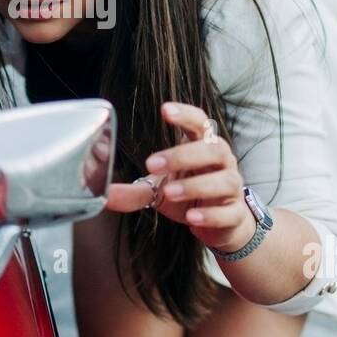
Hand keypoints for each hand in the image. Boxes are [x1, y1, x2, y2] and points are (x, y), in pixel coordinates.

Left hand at [105, 101, 255, 253]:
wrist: (221, 226)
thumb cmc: (189, 197)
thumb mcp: (158, 190)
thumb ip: (132, 190)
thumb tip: (101, 192)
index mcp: (203, 147)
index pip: (199, 122)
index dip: (185, 114)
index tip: (165, 110)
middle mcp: (222, 163)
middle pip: (211, 149)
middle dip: (182, 155)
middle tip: (152, 164)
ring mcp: (232, 188)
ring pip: (223, 181)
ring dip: (194, 185)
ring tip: (169, 192)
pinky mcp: (235, 214)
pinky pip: (227, 212)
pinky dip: (209, 214)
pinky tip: (192, 217)